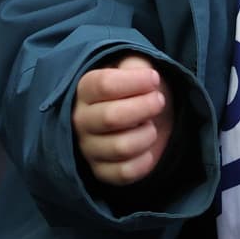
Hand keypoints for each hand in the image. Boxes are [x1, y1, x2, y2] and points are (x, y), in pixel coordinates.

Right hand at [74, 54, 173, 185]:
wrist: (139, 112)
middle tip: (159, 101)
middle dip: (145, 107)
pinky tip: (148, 147)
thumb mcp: (134, 66)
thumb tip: (145, 78)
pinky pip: (124, 173)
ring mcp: (88, 148)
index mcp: (84, 89)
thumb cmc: (135, 87)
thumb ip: (136, 65)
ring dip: (146, 134)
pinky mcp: (100, 171)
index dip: (136, 81)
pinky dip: (144, 160)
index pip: (105, 85)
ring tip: (150, 125)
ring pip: (121, 147)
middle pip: (112, 117)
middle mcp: (80, 120)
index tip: (154, 80)